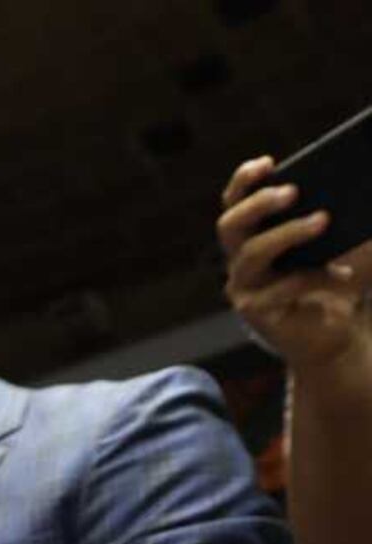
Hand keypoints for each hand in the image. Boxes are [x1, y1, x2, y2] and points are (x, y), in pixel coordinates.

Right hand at [219, 157, 371, 370]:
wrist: (338, 336)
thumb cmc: (338, 284)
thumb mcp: (345, 242)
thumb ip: (345, 215)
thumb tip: (364, 187)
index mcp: (254, 237)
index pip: (235, 202)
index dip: (244, 180)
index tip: (269, 162)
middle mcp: (240, 261)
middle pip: (230, 224)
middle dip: (258, 203)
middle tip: (293, 191)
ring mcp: (244, 288)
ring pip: (251, 253)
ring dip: (287, 233)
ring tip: (322, 220)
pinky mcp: (256, 313)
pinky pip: (278, 288)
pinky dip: (311, 277)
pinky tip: (340, 276)